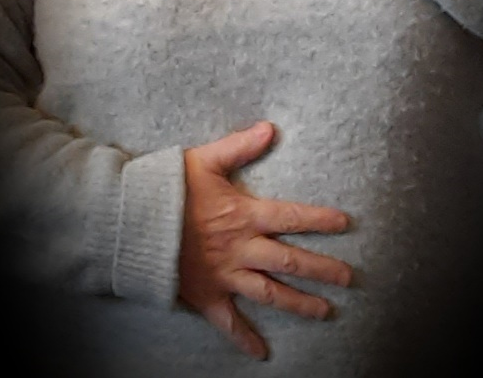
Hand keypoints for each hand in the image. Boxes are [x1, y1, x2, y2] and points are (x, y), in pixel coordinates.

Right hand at [179, 121, 350, 360]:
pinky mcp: (206, 295)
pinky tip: (261, 353)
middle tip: (349, 278)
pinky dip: (244, 338)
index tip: (345, 223)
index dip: (320, 219)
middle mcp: (241, 248)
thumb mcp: (206, 159)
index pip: (292, 217)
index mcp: (245, 215)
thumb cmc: (168, 187)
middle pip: (291, 261)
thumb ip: (240, 145)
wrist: (133, 221)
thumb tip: (270, 128)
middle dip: (323, 269)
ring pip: (271, 293)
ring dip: (300, 303)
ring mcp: (225, 275)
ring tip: (325, 311)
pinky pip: (228, 321)